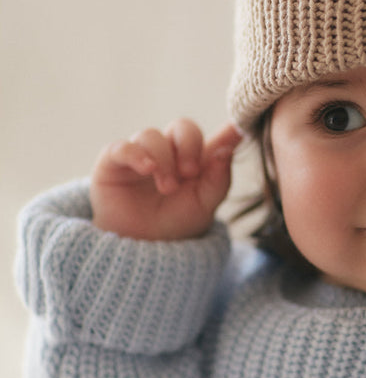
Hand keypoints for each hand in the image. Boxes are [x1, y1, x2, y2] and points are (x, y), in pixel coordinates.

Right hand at [90, 119, 242, 239]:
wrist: (142, 250)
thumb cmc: (175, 224)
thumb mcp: (204, 205)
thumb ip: (219, 178)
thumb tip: (228, 149)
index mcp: (197, 159)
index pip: (214, 136)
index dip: (228, 130)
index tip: (239, 127)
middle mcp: (169, 151)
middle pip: (182, 127)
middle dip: (189, 145)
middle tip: (190, 172)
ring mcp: (141, 154)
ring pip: (152, 135)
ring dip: (163, 159)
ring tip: (167, 188)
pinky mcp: (113, 163)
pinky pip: (122, 147)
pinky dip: (135, 154)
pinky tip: (148, 169)